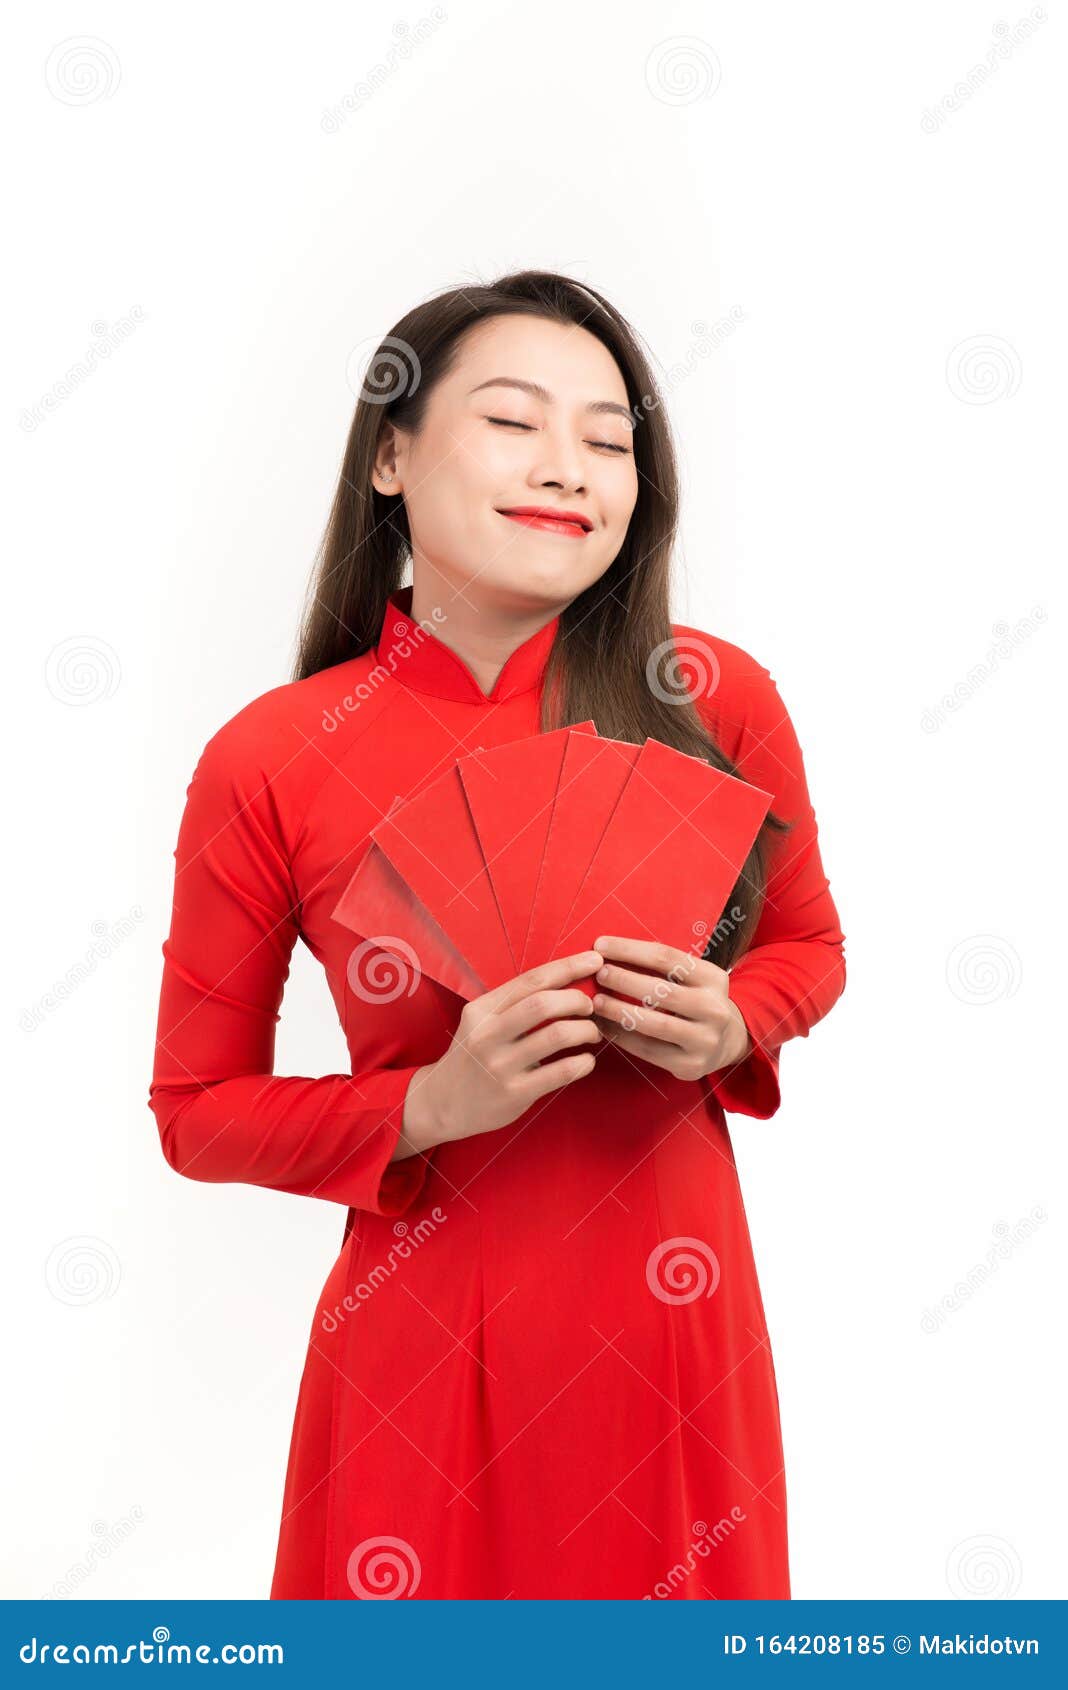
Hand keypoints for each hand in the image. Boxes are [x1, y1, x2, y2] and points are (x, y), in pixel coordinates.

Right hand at [397, 950, 604, 1155]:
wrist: (442, 1103)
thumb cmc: (473, 1056)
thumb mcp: (482, 1023)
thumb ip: (514, 1004)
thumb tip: (566, 981)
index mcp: (482, 1010)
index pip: (530, 980)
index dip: (567, 967)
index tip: (594, 960)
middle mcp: (488, 1035)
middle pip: (543, 1004)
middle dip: (577, 1000)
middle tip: (590, 1007)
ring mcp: (500, 1066)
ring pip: (555, 1036)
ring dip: (585, 1030)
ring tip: (592, 1033)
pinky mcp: (514, 1094)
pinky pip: (560, 1073)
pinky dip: (583, 1063)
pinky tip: (587, 1061)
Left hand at [589, 934, 751, 1081]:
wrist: (726, 1041)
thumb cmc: (694, 1000)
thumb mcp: (690, 978)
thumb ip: (659, 966)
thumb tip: (607, 951)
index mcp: (713, 978)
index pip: (666, 957)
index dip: (630, 950)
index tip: (601, 945)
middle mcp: (714, 1009)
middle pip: (662, 990)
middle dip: (624, 980)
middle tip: (599, 974)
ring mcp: (705, 1040)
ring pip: (655, 1024)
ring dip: (620, 1011)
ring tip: (596, 1002)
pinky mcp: (691, 1065)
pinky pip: (649, 1050)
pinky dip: (623, 1037)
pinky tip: (604, 1026)